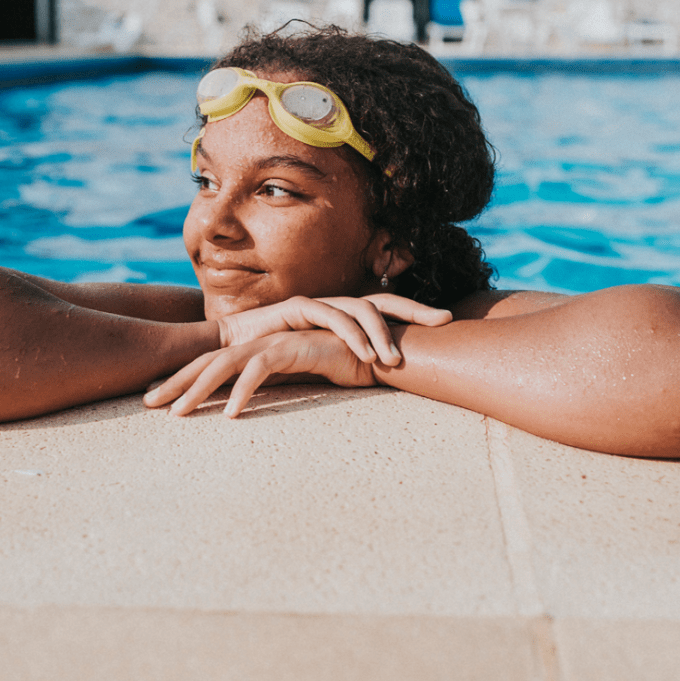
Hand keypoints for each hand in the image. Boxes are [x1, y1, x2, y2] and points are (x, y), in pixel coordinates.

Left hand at [143, 330, 375, 417]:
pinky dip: (243, 390)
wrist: (378, 349)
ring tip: (178, 415)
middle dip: (175, 383)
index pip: (209, 366)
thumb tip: (243, 405)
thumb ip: (272, 386)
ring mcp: (275, 343)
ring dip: (199, 389)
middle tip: (146, 405)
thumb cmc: (339, 366)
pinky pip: (261, 369)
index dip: (181, 381)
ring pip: (225, 365)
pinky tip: (231, 414)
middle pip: (206, 363)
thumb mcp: (297, 379)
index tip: (157, 401)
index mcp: (256, 351)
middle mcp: (260, 344)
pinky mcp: (294, 348)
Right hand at [217, 294, 450, 366]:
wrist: (229, 345)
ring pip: (360, 308)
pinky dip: (351, 335)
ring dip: (382, 333)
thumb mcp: (318, 362)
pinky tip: (366, 355)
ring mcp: (318, 303)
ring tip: (397, 360)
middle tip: (444, 322)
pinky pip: (331, 317)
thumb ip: (346, 365)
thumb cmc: (273, 357)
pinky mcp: (297, 307)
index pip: (387, 310)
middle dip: (415, 310)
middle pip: (383, 300)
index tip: (451, 322)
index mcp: (344, 316)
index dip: (417, 313)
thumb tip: (383, 379)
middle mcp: (334, 304)